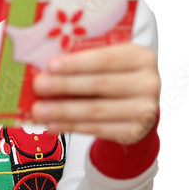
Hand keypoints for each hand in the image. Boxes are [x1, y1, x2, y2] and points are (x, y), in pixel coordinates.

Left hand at [30, 43, 159, 144]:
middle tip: (39, 86)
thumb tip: (47, 68)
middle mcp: (149, 83)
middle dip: (66, 86)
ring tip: (39, 110)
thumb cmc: (116, 77)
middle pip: (101, 85)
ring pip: (97, 110)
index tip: (50, 65)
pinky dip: (72, 127)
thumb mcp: (110, 63)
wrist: (138, 106)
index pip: (107, 59)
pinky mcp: (135, 132)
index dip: (78, 63)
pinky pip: (98, 129)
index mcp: (142, 57)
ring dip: (64, 110)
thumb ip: (86, 61)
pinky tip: (54, 124)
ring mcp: (145, 110)